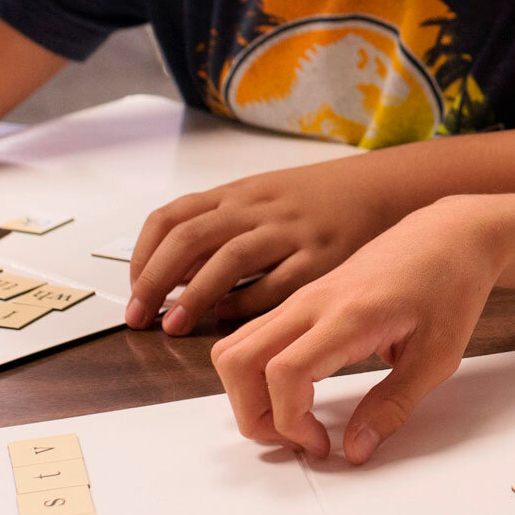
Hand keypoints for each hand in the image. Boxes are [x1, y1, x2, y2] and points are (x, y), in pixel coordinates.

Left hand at [127, 160, 405, 334]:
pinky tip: (227, 322)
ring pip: (229, 258)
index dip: (143, 257)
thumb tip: (169, 274)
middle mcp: (259, 208)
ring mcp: (290, 230)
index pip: (172, 218)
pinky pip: (274, 284)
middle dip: (155, 280)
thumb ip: (218, 229)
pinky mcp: (321, 257)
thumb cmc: (314, 202)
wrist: (381, 188)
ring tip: (173, 327)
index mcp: (238, 194)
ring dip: (194, 295)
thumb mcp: (260, 199)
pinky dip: (244, 304)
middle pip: (191, 238)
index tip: (134, 291)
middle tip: (139, 317)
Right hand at [211, 199, 502, 462]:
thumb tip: (354, 451)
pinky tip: (298, 391)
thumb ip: (393, 406)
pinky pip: (253, 337)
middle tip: (298, 439)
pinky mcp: (302, 299)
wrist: (451, 234)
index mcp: (349, 315)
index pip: (284, 373)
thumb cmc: (450, 287)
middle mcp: (313, 302)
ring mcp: (302, 297)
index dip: (291, 422)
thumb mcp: (437, 358)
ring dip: (248, 395)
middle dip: (253, 415)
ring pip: (234, 347)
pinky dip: (255, 373)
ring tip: (294, 419)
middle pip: (238, 361)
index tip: (323, 445)